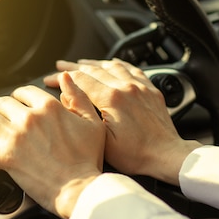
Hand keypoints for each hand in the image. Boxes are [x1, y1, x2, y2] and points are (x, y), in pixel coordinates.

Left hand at [0, 72, 104, 218]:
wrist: (79, 189)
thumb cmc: (87, 159)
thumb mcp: (92, 122)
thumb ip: (78, 96)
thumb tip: (66, 78)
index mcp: (48, 107)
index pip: (24, 91)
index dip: (19, 94)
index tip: (18, 100)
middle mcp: (28, 119)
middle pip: (3, 102)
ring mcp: (14, 138)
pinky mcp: (5, 159)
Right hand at [44, 59, 200, 184]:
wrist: (167, 155)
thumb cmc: (137, 155)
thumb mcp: (102, 140)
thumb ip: (84, 115)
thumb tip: (69, 97)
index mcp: (112, 99)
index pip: (80, 79)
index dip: (61, 77)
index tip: (51, 79)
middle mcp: (126, 87)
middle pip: (94, 69)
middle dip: (73, 67)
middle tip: (60, 66)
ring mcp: (140, 87)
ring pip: (112, 65)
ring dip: (94, 63)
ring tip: (81, 63)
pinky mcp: (151, 90)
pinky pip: (132, 69)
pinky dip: (118, 64)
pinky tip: (113, 63)